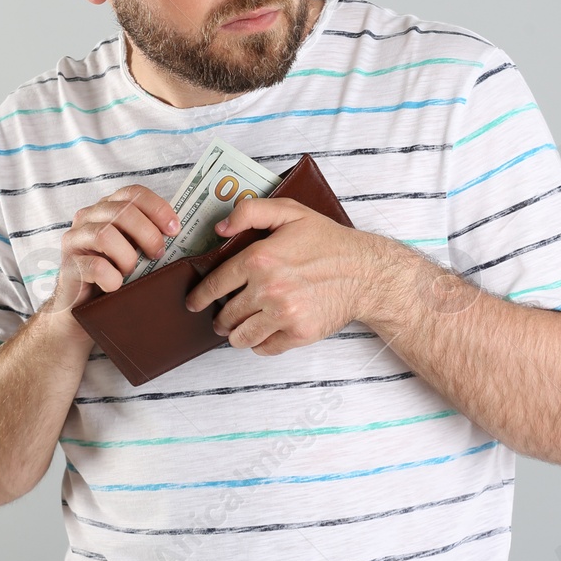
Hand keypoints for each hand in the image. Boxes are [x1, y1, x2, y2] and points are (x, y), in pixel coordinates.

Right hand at [46, 184, 179, 316]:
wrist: (83, 309)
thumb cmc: (115, 273)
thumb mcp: (134, 247)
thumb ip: (148, 233)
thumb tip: (177, 231)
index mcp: (107, 207)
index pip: (134, 193)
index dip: (157, 208)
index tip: (175, 229)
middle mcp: (88, 216)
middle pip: (123, 211)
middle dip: (148, 234)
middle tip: (157, 254)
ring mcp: (75, 239)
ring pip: (106, 235)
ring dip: (128, 257)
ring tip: (131, 272)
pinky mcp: (68, 264)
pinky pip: (96, 266)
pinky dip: (112, 278)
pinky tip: (116, 285)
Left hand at [183, 196, 384, 355]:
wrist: (366, 272)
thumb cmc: (328, 241)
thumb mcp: (290, 212)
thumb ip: (250, 212)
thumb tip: (219, 229)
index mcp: (260, 258)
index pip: (215, 284)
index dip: (200, 296)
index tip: (194, 303)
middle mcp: (268, 288)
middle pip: (226, 315)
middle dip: (220, 318)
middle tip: (221, 318)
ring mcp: (284, 314)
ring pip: (241, 337)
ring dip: (235, 335)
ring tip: (238, 329)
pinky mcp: (299, 334)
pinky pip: (265, 348)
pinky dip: (260, 344)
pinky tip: (264, 334)